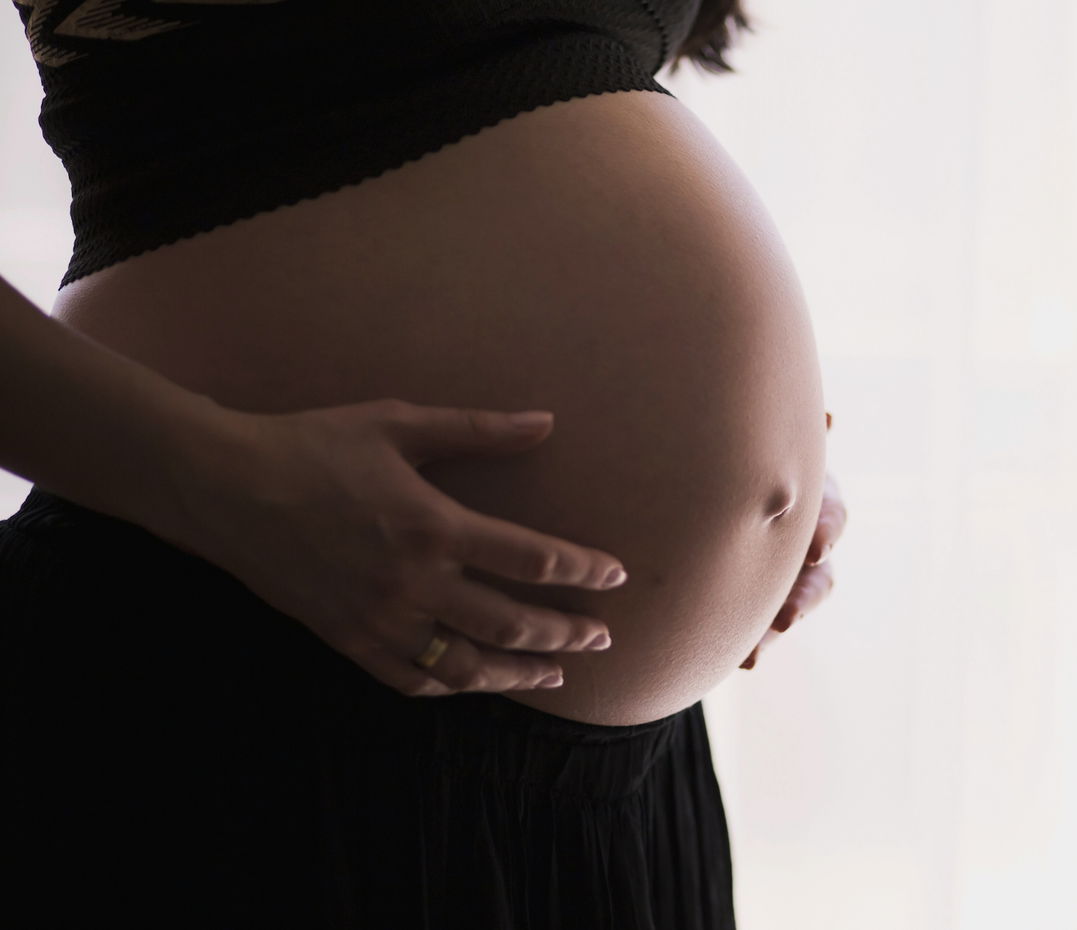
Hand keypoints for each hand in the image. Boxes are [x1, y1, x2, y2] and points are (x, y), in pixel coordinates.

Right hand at [157, 399, 626, 697]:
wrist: (223, 488)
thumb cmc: (313, 445)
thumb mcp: (398, 423)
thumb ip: (478, 429)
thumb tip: (546, 421)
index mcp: (433, 526)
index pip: (532, 560)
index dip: (583, 571)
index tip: (616, 575)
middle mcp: (413, 584)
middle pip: (512, 623)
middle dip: (567, 633)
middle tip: (603, 637)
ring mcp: (379, 620)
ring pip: (467, 666)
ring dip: (519, 672)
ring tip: (556, 673)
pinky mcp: (347, 639)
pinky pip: (410, 680)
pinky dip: (451, 687)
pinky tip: (475, 683)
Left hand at [740, 410, 844, 670]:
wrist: (710, 476)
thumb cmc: (739, 446)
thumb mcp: (758, 441)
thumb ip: (780, 434)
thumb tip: (829, 419)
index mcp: (810, 493)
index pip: (830, 512)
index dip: (826, 530)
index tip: (815, 548)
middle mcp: (807, 536)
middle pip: (818, 574)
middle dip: (804, 596)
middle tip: (786, 616)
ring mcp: (788, 572)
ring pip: (793, 606)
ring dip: (776, 629)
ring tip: (754, 653)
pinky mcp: (763, 599)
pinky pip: (762, 628)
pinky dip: (755, 645)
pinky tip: (743, 661)